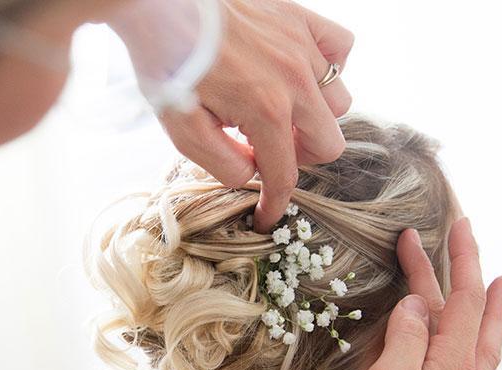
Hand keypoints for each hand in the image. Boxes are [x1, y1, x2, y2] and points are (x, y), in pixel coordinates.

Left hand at [153, 0, 353, 230]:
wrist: (161, 4)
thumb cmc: (168, 65)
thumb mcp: (183, 129)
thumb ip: (223, 163)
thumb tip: (252, 175)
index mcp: (266, 111)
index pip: (286, 176)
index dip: (276, 205)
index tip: (264, 217)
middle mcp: (296, 80)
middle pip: (329, 143)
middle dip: (300, 159)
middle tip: (266, 152)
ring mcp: (303, 46)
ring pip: (339, 101)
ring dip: (313, 117)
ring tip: (278, 113)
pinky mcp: (300, 18)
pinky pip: (340, 48)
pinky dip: (328, 67)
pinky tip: (298, 74)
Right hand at [333, 218, 501, 369]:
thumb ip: (404, 341)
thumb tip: (417, 304)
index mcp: (447, 367)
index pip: (456, 301)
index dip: (450, 261)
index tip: (440, 227)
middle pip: (472, 315)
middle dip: (467, 271)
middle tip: (464, 234)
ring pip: (486, 345)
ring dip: (494, 311)